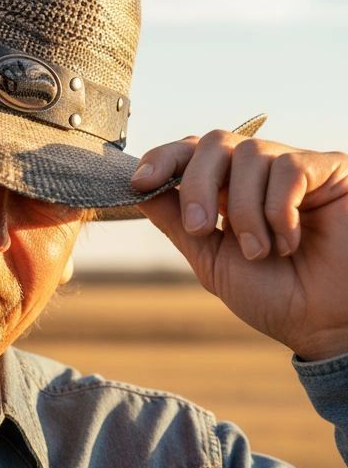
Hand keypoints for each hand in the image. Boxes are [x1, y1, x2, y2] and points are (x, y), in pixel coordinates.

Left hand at [130, 132, 347, 360]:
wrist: (323, 324)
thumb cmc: (275, 298)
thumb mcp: (213, 262)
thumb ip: (180, 224)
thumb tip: (140, 192)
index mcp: (229, 192)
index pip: (192, 153)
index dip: (163, 159)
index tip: (139, 183)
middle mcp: (260, 174)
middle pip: (215, 143)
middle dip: (198, 184)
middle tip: (203, 229)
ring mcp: (294, 168)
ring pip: (250, 155)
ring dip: (245, 212)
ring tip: (260, 252)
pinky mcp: (329, 169)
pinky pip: (289, 169)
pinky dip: (279, 210)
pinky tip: (289, 241)